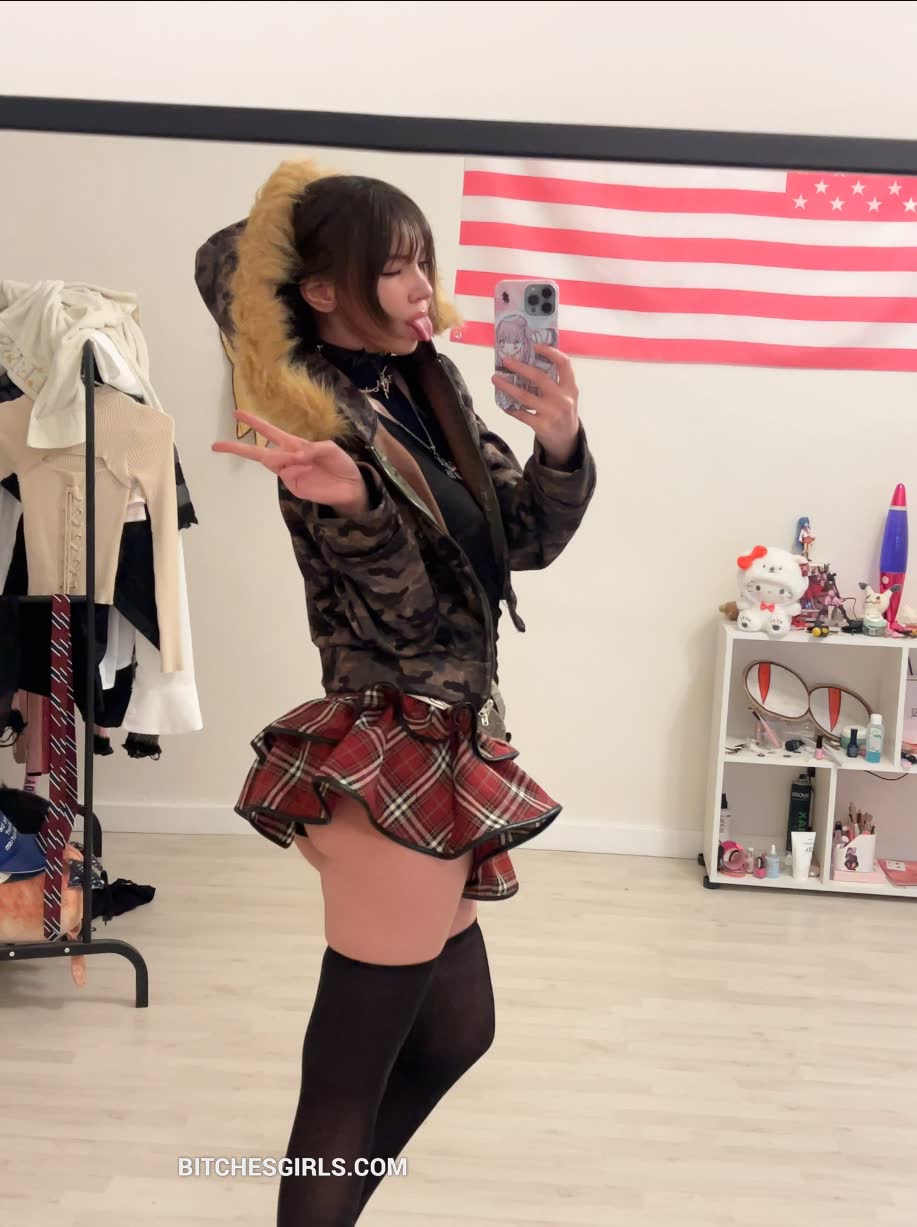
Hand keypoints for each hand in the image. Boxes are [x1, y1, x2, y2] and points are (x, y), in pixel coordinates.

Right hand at [212, 410, 367, 513]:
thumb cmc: (341, 464)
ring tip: (307, 460)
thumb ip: (312, 448)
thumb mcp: (330, 449)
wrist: (352, 488)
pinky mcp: (294, 487)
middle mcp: (288, 458)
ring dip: (287, 458)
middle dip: (237, 447)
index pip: (269, 432)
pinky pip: (288, 474)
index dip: (254, 422)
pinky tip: (310, 470)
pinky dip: (297, 469)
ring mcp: (289, 474)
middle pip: (257, 452)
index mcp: (294, 445)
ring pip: (274, 462)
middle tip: (217, 445)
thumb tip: (294, 455)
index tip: (237, 414)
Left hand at [491, 345, 579, 466]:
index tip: (535, 345)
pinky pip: (520, 414)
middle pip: (539, 377)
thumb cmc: (563, 412)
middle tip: (505, 360)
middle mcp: (563, 399)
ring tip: (495, 378)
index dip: (550, 352)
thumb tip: (527, 362)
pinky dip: (509, 407)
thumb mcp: (567, 395)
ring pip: (525, 396)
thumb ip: (555, 381)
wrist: (567, 441)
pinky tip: (501, 402)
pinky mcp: (541, 426)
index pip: (564, 364)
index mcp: (570, 388)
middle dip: (520, 367)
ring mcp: (552, 413)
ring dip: (507, 386)